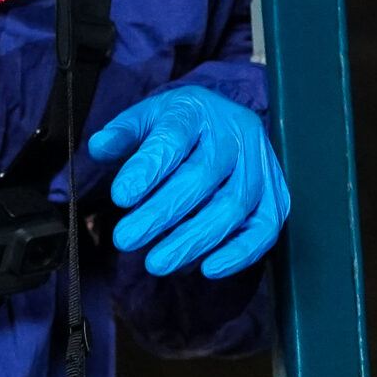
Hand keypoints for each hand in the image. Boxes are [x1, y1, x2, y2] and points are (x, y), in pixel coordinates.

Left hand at [87, 86, 289, 278]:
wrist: (224, 125)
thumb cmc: (179, 128)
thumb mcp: (146, 118)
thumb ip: (123, 134)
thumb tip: (100, 146)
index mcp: (198, 108)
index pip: (174, 137)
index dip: (149, 168)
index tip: (120, 197)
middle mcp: (237, 133)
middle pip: (204, 175)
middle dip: (162, 213)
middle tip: (126, 239)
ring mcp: (261, 165)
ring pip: (234, 205)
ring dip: (195, 239)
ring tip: (157, 262)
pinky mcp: (275, 195)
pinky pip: (267, 227)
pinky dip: (240, 253)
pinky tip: (208, 268)